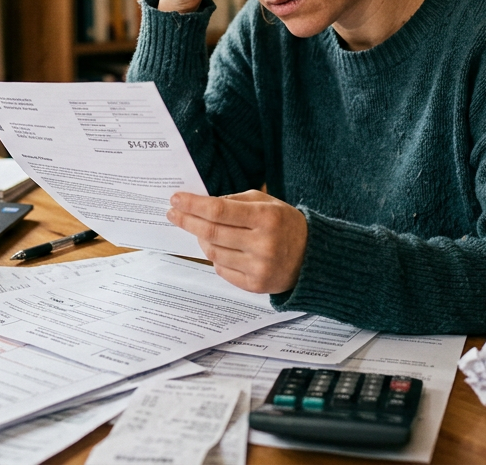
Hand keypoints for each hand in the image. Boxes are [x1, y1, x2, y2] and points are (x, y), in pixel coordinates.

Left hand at [167, 190, 307, 293]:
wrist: (313, 257)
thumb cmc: (286, 225)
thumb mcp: (266, 203)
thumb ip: (234, 200)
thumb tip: (201, 204)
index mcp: (266, 218)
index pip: (219, 210)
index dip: (193, 205)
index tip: (176, 199)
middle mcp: (263, 244)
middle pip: (211, 233)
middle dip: (187, 221)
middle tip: (173, 213)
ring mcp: (259, 267)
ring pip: (213, 253)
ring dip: (201, 240)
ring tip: (202, 231)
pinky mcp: (255, 285)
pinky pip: (222, 270)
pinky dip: (216, 257)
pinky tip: (221, 249)